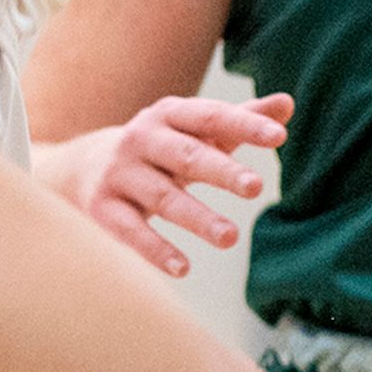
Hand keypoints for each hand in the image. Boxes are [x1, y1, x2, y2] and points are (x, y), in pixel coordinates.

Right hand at [48, 91, 290, 276]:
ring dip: (197, 218)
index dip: (245, 125)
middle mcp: (142, 139)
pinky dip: (155, 250)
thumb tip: (288, 103)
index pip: (210, 117)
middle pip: (186, 155)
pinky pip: (130, 232)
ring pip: (162, 198)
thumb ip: (240, 119)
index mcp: (169, 114)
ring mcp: (120, 174)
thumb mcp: (195, 129)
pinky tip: (183, 268)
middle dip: (221, 171)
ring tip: (231, 237)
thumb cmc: (161, 148)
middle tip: (256, 187)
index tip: (279, 137)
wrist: (84, 165)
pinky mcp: (103, 208)